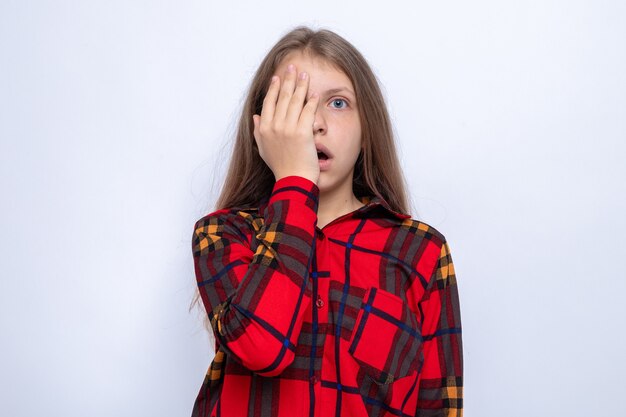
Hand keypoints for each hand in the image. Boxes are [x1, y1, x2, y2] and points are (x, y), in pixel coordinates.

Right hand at [252, 63, 320, 183]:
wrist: (293, 181)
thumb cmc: (280, 168)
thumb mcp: (264, 150)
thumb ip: (258, 132)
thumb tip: (255, 116)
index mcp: (264, 129)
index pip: (269, 102)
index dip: (274, 88)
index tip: (277, 77)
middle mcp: (275, 126)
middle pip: (282, 97)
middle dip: (288, 80)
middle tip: (293, 67)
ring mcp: (288, 129)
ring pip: (295, 101)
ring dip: (301, 86)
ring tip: (305, 75)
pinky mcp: (303, 132)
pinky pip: (308, 112)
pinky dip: (311, 102)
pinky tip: (314, 94)